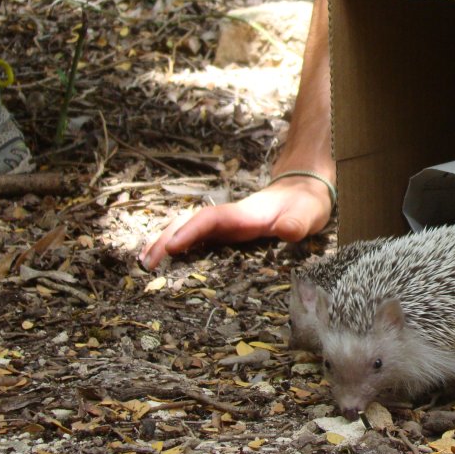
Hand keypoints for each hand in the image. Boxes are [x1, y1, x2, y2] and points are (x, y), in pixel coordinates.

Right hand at [139, 176, 332, 269]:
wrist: (307, 190)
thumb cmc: (308, 204)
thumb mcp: (309, 214)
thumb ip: (298, 222)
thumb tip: (286, 230)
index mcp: (245, 214)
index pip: (210, 220)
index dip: (190, 232)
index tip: (170, 247)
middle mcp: (231, 217)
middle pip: (189, 223)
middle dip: (165, 239)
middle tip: (145, 263)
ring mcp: (228, 224)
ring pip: (189, 228)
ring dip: (166, 241)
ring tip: (145, 263)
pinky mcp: (230, 232)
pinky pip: (199, 238)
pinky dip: (179, 245)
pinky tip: (167, 260)